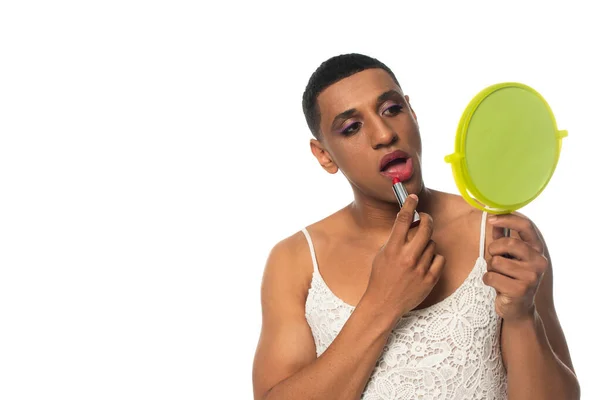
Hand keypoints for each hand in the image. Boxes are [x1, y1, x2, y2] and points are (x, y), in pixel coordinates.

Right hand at [364, 194, 445, 320]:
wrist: (384, 304)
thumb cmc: (381, 278)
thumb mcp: (382, 254)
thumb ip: (395, 239)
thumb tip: (409, 222)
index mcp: (393, 249)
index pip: (404, 219)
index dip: (409, 204)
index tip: (412, 197)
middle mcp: (408, 257)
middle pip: (425, 228)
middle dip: (426, 219)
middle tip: (424, 218)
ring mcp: (420, 269)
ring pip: (433, 244)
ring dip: (427, 243)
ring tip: (419, 250)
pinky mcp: (430, 279)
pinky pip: (439, 258)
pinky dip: (434, 257)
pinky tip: (426, 262)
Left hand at [484, 213, 548, 321]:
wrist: (518, 309)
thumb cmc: (511, 278)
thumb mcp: (510, 257)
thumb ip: (503, 238)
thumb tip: (494, 219)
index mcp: (537, 251)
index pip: (526, 227)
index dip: (507, 219)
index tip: (491, 218)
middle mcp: (538, 262)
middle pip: (508, 243)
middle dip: (494, 249)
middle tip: (495, 259)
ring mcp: (531, 277)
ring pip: (496, 261)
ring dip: (491, 269)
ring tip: (500, 277)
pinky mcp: (519, 290)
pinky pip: (490, 276)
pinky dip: (488, 280)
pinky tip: (497, 287)